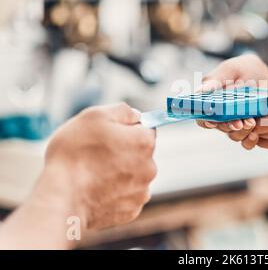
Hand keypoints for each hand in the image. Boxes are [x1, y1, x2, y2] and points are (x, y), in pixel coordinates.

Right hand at [36, 103, 156, 229]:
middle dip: (123, 152)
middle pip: (140, 153)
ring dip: (119, 173)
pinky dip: (114, 193)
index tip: (108, 135)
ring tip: (93, 175)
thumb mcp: (94, 116)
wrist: (60, 199)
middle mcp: (150, 168)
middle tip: (96, 155)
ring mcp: (141, 192)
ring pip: (133, 176)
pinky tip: (96, 192)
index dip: (126, 129)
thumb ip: (123, 111)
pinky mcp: (131, 211)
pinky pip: (125, 196)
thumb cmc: (74, 155)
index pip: (145, 128)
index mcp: (144, 142)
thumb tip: (136, 115)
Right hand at [196, 54, 267, 147]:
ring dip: (241, 132)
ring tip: (251, 122)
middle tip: (238, 123)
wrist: (266, 73)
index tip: (212, 120)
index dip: (205, 121)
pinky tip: (255, 134)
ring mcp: (238, 123)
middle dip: (228, 126)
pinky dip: (250, 141)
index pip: (202, 117)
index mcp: (212, 103)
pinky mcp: (253, 129)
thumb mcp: (230, 70)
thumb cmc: (243, 69)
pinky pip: (248, 142)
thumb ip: (215, 81)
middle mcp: (222, 116)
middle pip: (220, 128)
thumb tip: (199, 92)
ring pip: (234, 135)